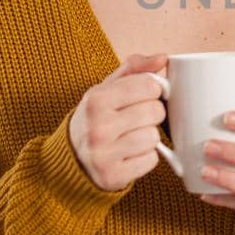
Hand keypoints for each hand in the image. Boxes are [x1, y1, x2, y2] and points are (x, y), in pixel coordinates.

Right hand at [69, 53, 167, 191]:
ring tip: (132, 136)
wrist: (72, 158)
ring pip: (154, 137)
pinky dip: (146, 157)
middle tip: (138, 118)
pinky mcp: (113, 176)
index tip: (144, 95)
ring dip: (149, 137)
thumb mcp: (107, 88)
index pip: (149, 85)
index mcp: (96, 99)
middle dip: (152, 114)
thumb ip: (135, 69)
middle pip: (154, 111)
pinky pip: (151, 160)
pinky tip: (130, 153)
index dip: (153, 90)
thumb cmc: (97, 117)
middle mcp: (98, 127)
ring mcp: (104, 154)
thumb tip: (163, 58)